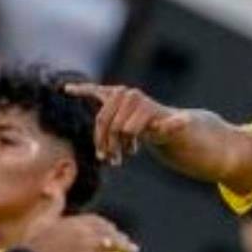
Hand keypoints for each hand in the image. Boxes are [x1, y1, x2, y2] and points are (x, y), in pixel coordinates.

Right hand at [21, 214, 138, 251]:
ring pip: (112, 244)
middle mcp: (84, 230)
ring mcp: (87, 245)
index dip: (106, 225)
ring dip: (124, 248)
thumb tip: (51, 188)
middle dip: (118, 236)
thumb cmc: (32, 243)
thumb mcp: (42, 219)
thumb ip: (53, 203)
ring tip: (133, 251)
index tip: (112, 229)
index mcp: (74, 219)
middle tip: (127, 241)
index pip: (97, 220)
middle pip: (108, 231)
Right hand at [64, 83, 181, 164]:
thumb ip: (173, 127)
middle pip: (106, 123)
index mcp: (138, 101)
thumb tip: (184, 121)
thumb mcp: (170, 132)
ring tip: (110, 159)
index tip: (133, 153)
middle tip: (115, 162)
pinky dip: (82, 90)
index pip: (121, 126)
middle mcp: (127, 94)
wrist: (166, 123)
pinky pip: (94, 92)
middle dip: (109, 144)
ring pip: (101, 121)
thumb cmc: (167, 130)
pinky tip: (67, 89)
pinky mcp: (111, 96)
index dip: (124, 142)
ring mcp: (118, 94)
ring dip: (102, 141)